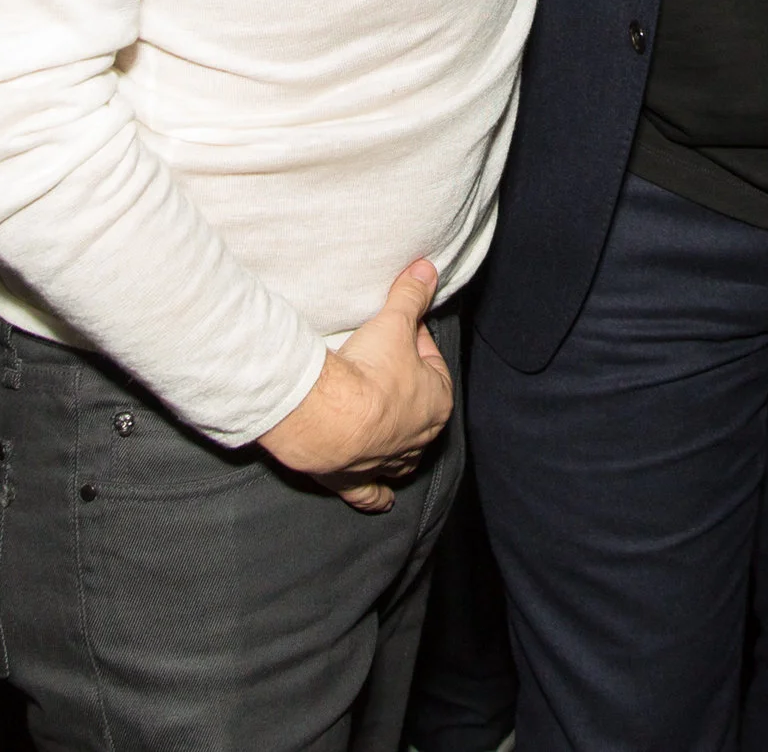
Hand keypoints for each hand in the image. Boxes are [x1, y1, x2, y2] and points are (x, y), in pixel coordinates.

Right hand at [258, 259, 448, 511]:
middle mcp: (418, 440)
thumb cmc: (369, 372)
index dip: (411, 341)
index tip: (393, 330)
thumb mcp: (394, 323)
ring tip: (373, 414)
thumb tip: (427, 268)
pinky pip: (371, 493)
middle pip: (412, 403)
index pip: (429, 362)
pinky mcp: (356, 482)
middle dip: (399, 384)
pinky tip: (383, 500)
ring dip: (392, 437)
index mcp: (438, 402)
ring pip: (399, 451)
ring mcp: (388, 464)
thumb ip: (412, 295)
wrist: (329, 418)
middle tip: (374, 363)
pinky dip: (376, 495)